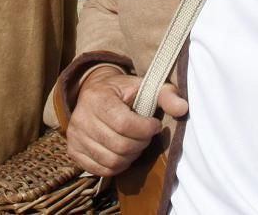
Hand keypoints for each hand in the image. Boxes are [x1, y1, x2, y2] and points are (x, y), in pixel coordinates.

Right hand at [65, 67, 188, 176]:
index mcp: (97, 98)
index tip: (154, 125)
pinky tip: (122, 153)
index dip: (145, 129)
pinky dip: (117, 166)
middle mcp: (81, 118)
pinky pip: (100, 170)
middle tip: (145, 136)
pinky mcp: (73, 151)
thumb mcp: (144, 86)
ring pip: (111, 161)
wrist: (94, 93)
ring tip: (134, 144)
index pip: (124, 124)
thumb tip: (183, 108)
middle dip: (140, 144)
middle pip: (119, 146)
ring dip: (130, 157)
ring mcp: (75, 137)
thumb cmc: (122, 91)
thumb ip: (165, 95)